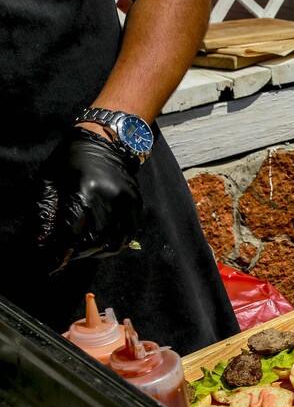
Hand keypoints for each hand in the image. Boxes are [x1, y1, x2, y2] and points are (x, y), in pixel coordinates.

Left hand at [37, 126, 143, 273]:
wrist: (105, 141)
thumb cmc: (70, 160)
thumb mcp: (50, 182)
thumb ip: (46, 212)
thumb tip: (42, 241)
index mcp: (86, 191)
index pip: (73, 233)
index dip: (61, 253)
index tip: (51, 265)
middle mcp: (111, 199)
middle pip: (96, 242)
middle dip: (78, 254)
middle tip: (66, 254)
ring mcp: (128, 203)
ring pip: (115, 243)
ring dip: (97, 252)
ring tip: (83, 250)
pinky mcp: (137, 205)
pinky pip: (128, 235)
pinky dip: (114, 244)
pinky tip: (101, 243)